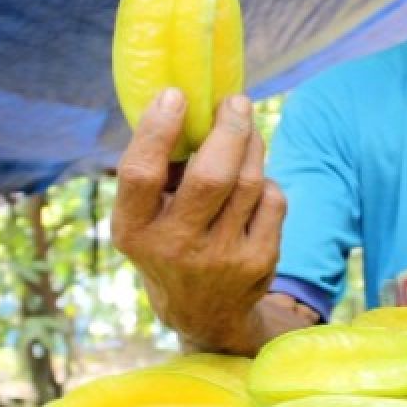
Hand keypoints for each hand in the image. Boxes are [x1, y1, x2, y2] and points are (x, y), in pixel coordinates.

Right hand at [111, 88, 287, 353]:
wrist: (203, 312)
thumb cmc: (168, 240)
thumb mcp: (143, 217)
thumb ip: (156, 169)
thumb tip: (184, 99)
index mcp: (134, 230)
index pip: (140, 174)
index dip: (158, 131)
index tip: (175, 95)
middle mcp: (174, 248)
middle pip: (211, 176)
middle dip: (230, 129)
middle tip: (236, 102)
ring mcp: (220, 259)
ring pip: (250, 182)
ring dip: (251, 144)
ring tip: (245, 128)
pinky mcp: (258, 261)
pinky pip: (273, 199)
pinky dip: (265, 180)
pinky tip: (253, 182)